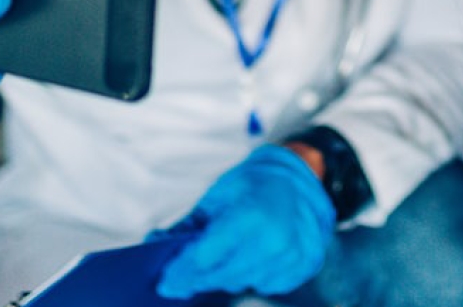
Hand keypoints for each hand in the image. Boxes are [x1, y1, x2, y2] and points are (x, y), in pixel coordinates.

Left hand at [155, 144, 337, 298]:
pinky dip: (256, 275)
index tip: (166, 282)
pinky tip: (255, 256)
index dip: (180, 272)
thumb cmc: (251, 185)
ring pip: (244, 282)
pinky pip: (268, 284)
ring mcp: (294, 254)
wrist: (295, 178)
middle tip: (185, 274)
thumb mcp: (215, 199)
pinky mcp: (305, 264)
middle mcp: (275, 238)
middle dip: (199, 276)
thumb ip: (187, 227)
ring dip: (229, 274)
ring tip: (230, 252)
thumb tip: (156, 246)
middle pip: (221, 275)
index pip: (204, 258)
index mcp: (250, 215)